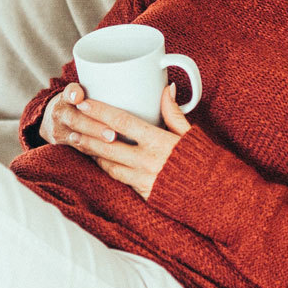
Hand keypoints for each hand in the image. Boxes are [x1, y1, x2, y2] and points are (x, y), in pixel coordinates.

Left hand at [45, 83, 192, 199]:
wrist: (217, 198)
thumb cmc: (205, 162)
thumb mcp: (191, 134)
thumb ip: (174, 113)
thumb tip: (167, 89)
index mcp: (159, 142)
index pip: (122, 123)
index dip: (100, 111)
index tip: (84, 102)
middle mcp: (148, 161)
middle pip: (107, 145)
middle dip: (85, 133)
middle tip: (69, 123)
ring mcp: (144, 180)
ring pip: (108, 164)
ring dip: (91, 152)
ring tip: (77, 140)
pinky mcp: (144, 194)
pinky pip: (119, 178)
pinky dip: (106, 167)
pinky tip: (97, 159)